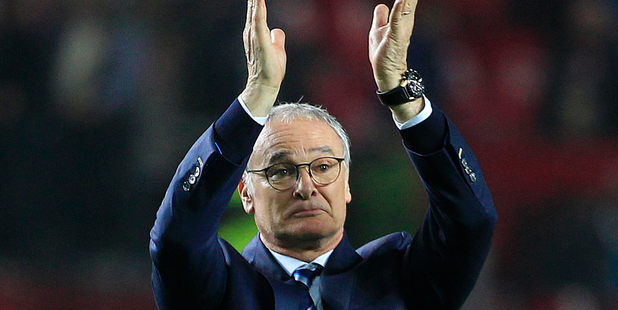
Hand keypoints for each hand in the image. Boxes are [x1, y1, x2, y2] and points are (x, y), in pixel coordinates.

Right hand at [240, 0, 286, 116]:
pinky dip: (258, 9)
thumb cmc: (270, 69)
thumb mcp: (277, 49)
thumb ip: (276, 38)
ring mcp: (254, 36)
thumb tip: (276, 30)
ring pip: (255, 11)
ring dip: (255, 0)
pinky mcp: (260, 41)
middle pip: (254, 8)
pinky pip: (259, 21)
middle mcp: (252, 32)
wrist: (266, 85)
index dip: (257, 0)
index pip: (257, 11)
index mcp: (256, 32)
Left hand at [369, 0, 417, 91]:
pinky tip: (400, 0)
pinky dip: (399, 10)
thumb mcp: (378, 30)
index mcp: (401, 18)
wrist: (386, 73)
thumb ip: (381, 17)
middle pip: (409, 0)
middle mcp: (404, 22)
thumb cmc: (384, 53)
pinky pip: (397, 21)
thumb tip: (381, 5)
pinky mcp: (395, 37)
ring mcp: (400, 29)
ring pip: (405, 7)